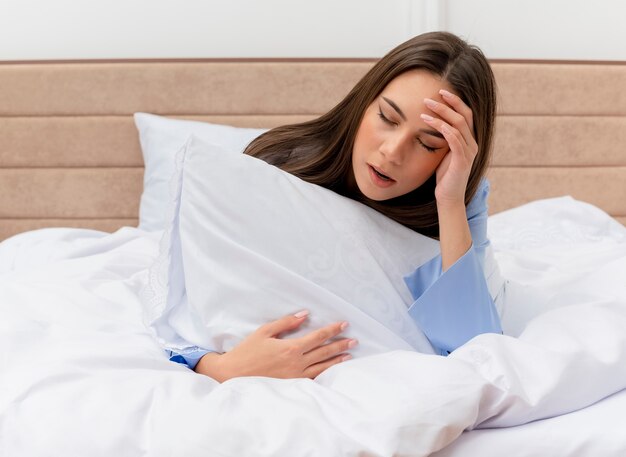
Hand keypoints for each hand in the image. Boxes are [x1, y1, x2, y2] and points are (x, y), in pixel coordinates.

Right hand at [194, 310, 356, 381]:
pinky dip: (325, 374)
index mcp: (291, 348)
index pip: (318, 337)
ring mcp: (295, 376)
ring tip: (348, 355)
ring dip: (337, 360)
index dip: (333, 330)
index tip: (344, 324)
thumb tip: (305, 314)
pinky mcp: (291, 385)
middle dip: (341, 345)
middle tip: (354, 340)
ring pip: (322, 368)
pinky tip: (331, 370)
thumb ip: (286, 322)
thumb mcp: (265, 331)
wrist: (233, 374)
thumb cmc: (247, 351)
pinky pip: (313, 379)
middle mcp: (296, 363)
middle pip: (324, 352)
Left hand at [421, 89, 477, 206]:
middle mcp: (472, 143)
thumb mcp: (444, 153)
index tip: (441, 92)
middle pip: (464, 116)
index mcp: (469, 140)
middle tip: (430, 97)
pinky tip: (430, 122)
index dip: (455, 102)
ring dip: (440, 115)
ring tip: (425, 109)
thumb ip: (443, 139)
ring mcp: (469, 152)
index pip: (466, 114)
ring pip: (458, 125)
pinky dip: (443, 129)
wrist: (449, 197)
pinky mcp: (462, 160)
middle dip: (448, 104)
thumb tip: (431, 124)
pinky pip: (454, 139)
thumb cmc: (444, 176)